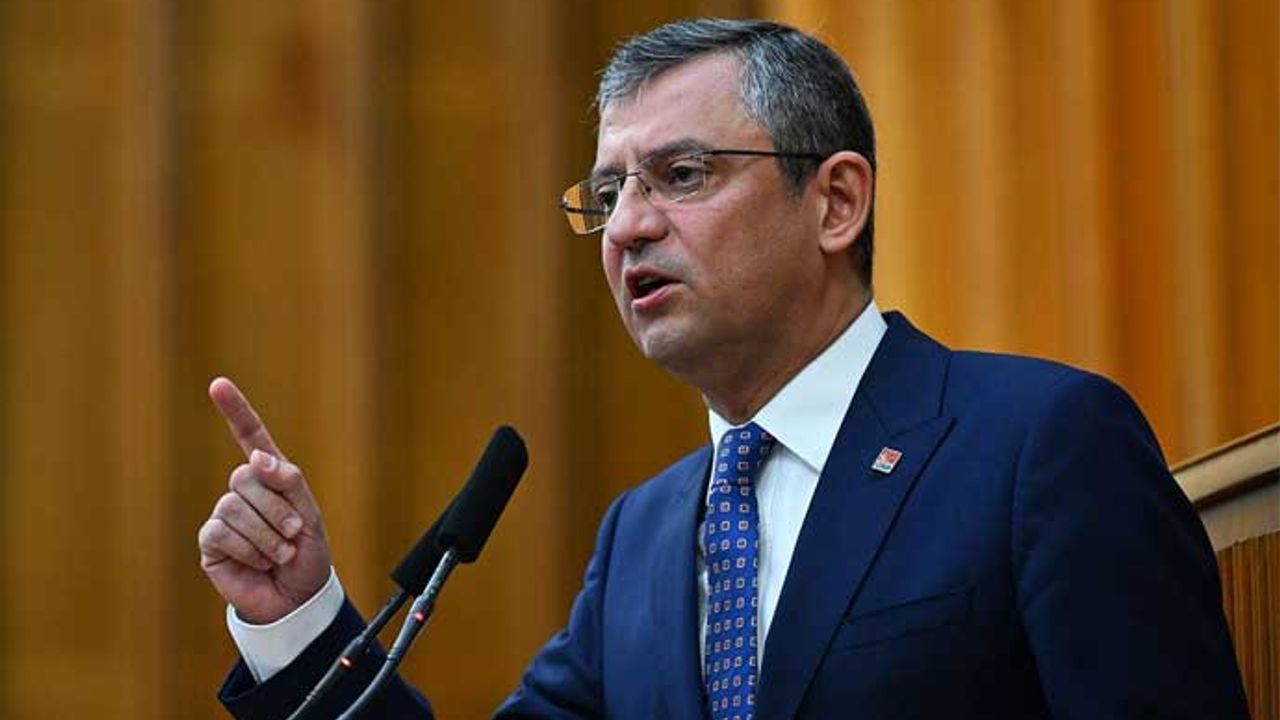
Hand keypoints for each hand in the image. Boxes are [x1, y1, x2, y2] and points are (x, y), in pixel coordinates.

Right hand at [198, 377, 332, 623]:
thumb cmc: (307, 556)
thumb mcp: (310, 514)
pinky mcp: (211, 542)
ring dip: (265, 534)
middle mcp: (244, 491)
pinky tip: (258, 563)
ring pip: (234, 505)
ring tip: (280, 553)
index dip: (236, 411)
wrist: (297, 599)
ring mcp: (225, 515)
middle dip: (275, 507)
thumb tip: (257, 459)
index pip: (251, 437)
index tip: (218, 384)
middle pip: (246, 476)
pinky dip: (248, 550)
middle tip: (293, 534)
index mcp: (271, 478)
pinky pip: (221, 532)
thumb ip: (289, 483)